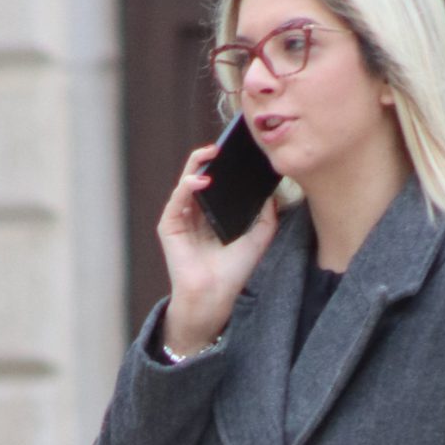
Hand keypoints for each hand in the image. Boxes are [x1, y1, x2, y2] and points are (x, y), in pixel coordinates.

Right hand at [159, 142, 277, 352]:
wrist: (215, 298)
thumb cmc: (232, 273)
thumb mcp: (258, 239)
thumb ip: (267, 216)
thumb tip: (275, 192)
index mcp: (213, 214)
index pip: (218, 181)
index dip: (226, 166)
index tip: (240, 152)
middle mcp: (195, 212)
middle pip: (201, 176)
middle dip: (210, 158)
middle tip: (225, 146)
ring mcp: (180, 218)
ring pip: (186, 182)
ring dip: (197, 166)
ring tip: (212, 154)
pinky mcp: (169, 227)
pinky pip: (176, 200)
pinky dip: (186, 187)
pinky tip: (200, 181)